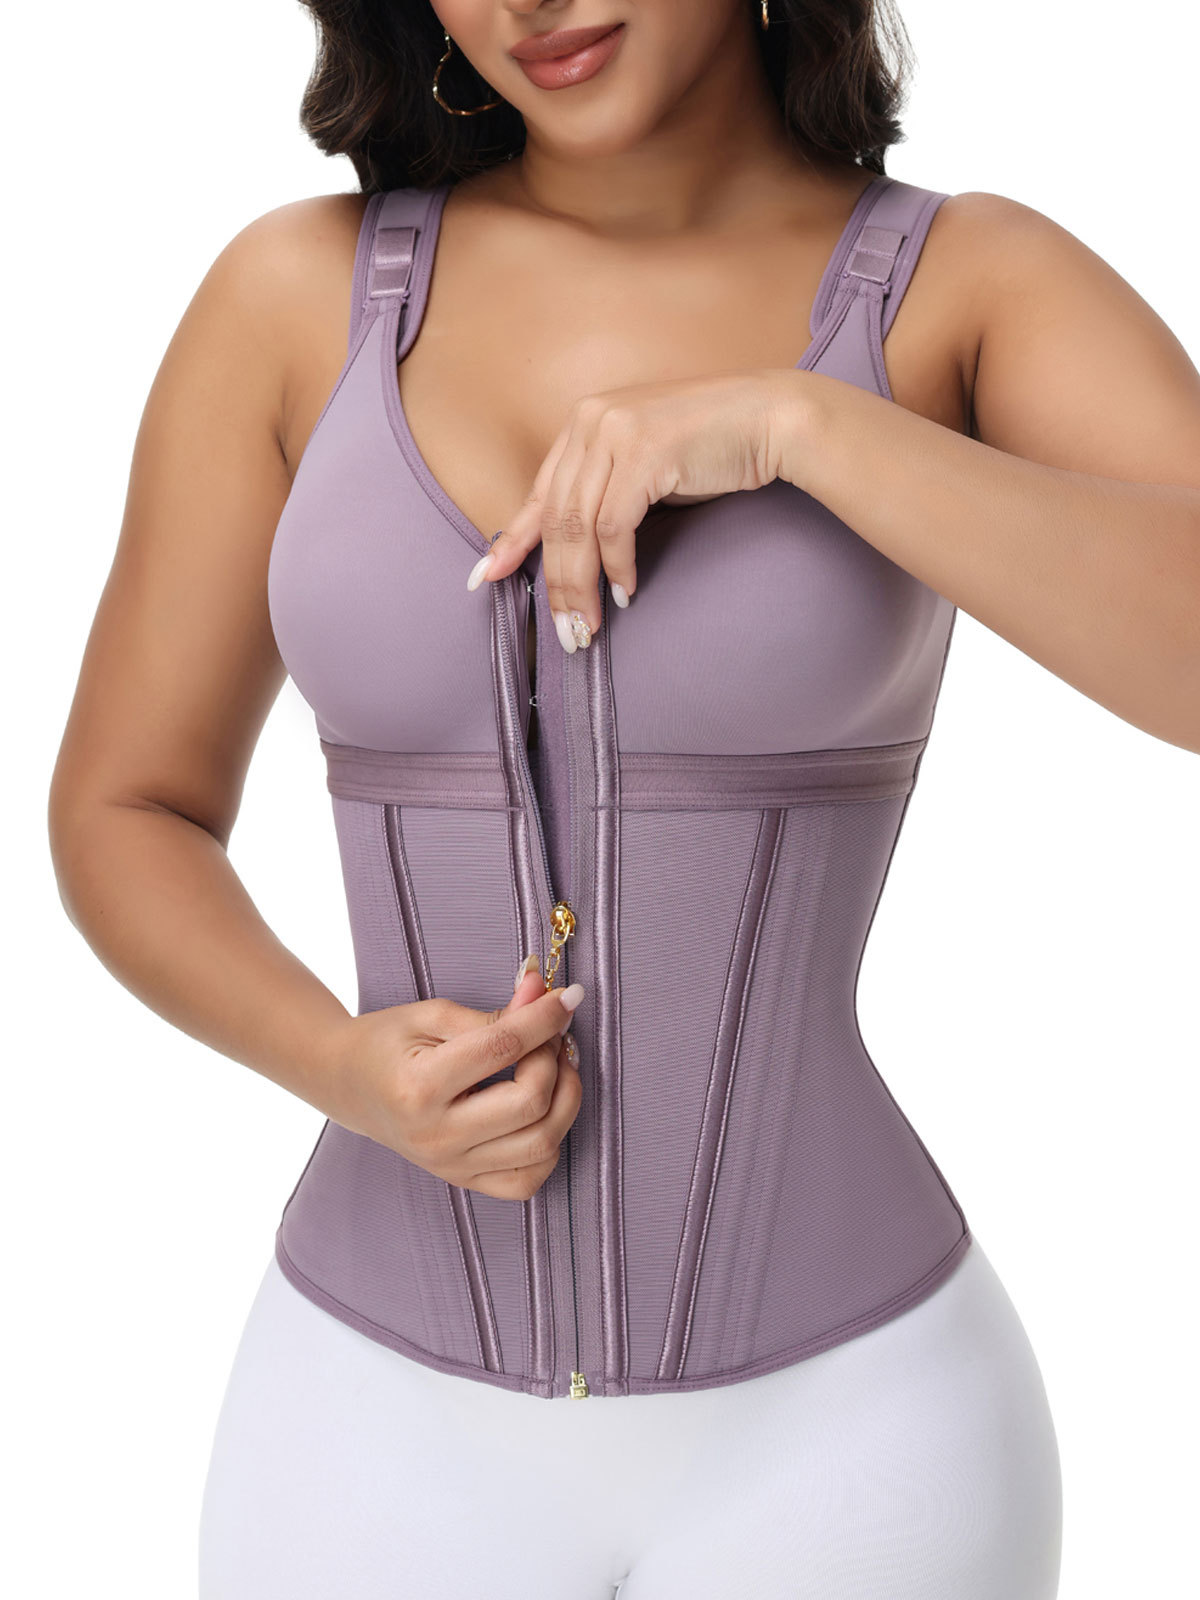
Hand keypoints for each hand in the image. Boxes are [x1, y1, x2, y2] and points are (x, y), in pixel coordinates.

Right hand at [323, 966, 583, 1201]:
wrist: (347, 1086)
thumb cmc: (386, 1043)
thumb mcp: (432, 1015)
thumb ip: (493, 1012)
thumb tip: (545, 993)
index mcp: (419, 1087)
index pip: (502, 1049)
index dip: (544, 1017)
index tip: (569, 996)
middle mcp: (436, 1136)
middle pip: (529, 1103)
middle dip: (554, 1059)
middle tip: (552, 1034)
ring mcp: (451, 1165)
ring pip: (541, 1145)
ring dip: (565, 1100)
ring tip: (555, 1067)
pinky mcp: (463, 1180)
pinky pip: (528, 1180)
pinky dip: (549, 1144)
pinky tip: (543, 1111)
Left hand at [466, 368, 796, 647]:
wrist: (770, 418)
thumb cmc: (711, 448)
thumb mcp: (643, 468)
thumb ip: (604, 494)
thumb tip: (576, 554)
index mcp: (583, 422)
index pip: (540, 493)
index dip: (513, 539)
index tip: (487, 577)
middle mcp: (591, 420)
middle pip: (556, 518)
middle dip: (555, 582)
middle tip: (563, 629)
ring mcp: (616, 432)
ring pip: (578, 527)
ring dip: (581, 584)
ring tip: (588, 625)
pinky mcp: (645, 451)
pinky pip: (615, 525)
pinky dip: (617, 565)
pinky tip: (626, 591)